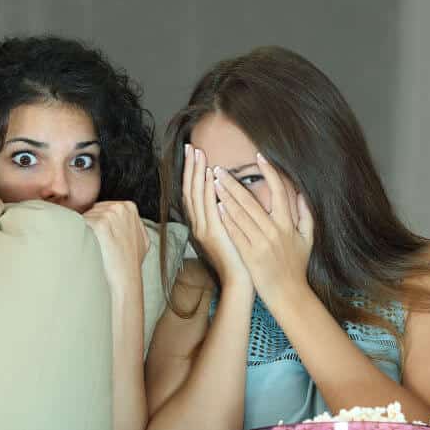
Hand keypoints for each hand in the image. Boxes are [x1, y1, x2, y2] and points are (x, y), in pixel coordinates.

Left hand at [84, 199, 149, 292]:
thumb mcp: (138, 238)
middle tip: (98, 243)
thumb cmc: (129, 263)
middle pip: (92, 209)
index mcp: (130, 207)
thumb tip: (117, 221)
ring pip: (84, 216)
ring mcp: (110, 215)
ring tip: (96, 246)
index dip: (97, 221)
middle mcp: (121, 208)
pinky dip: (80, 235)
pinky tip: (90, 246)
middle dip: (90, 224)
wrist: (125, 279)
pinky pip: (79, 223)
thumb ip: (128, 224)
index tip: (100, 235)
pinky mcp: (100, 225)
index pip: (103, 207)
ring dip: (84, 231)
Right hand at [182, 145, 249, 288]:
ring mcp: (204, 229)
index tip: (194, 154)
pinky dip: (208, 190)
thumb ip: (227, 215)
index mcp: (202, 224)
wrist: (240, 282)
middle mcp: (199, 225)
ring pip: (196, 195)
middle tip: (190, 146)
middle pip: (189, 190)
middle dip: (190, 167)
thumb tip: (229, 199)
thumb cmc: (240, 259)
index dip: (192, 173)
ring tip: (197, 153)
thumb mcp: (230, 233)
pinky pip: (208, 207)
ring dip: (196, 173)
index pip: (193, 193)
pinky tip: (211, 175)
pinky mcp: (213, 234)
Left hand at [212, 152, 313, 305]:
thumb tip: (302, 194)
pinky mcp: (249, 255)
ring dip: (225, 197)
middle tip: (220, 169)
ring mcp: (260, 243)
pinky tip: (216, 207)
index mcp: (287, 224)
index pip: (279, 191)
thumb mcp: (308, 239)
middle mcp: (273, 231)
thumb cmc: (297, 267)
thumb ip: (306, 215)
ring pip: (239, 214)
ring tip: (214, 183)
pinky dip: (225, 219)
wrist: (288, 294)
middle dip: (233, 183)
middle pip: (251, 201)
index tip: (259, 157)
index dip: (269, 172)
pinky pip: (235, 232)